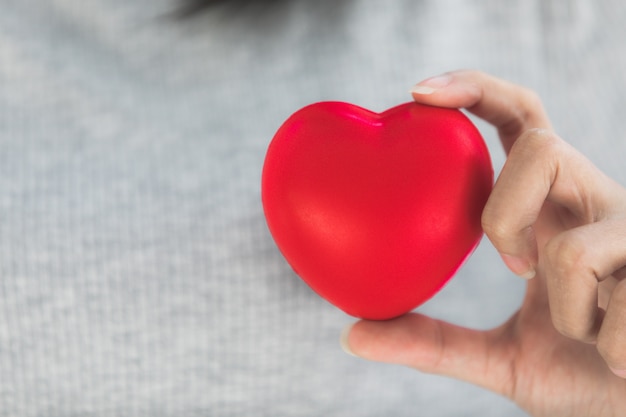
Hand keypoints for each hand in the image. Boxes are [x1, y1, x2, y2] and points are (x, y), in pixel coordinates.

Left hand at [341, 70, 625, 416]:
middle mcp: (597, 206)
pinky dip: (607, 347)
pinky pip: (622, 303)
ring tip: (586, 335)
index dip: (474, 90)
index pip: (522, 121)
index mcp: (554, 210)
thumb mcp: (501, 359)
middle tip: (513, 269)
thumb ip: (433, 342)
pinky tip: (622, 358)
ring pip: (573, 246)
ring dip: (566, 311)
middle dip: (504, 213)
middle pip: (543, 147)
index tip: (417, 93)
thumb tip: (351, 335)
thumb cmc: (580, 376)